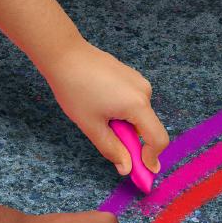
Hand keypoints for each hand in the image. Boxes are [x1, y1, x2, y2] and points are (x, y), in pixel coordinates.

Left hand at [43, 39, 168, 174]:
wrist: (64, 53)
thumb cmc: (75, 88)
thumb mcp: (92, 126)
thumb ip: (112, 149)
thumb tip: (127, 169)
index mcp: (138, 105)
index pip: (158, 139)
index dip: (152, 157)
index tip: (143, 169)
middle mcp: (145, 92)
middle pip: (148, 128)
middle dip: (133, 140)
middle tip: (109, 139)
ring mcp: (139, 82)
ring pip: (140, 116)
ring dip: (126, 125)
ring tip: (100, 117)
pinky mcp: (132, 77)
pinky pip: (135, 103)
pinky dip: (124, 112)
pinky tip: (103, 104)